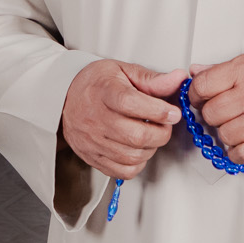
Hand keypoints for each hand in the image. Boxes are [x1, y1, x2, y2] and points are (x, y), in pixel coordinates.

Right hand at [60, 59, 188, 179]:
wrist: (65, 97)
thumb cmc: (96, 83)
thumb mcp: (123, 71)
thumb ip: (152, 79)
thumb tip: (179, 79)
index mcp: (104, 92)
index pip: (131, 103)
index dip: (157, 110)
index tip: (172, 112)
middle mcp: (95, 118)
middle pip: (135, 135)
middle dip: (161, 133)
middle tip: (165, 125)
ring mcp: (92, 141)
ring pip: (132, 156)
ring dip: (151, 148)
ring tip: (151, 135)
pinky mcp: (92, 157)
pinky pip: (122, 171)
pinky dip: (137, 164)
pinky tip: (138, 149)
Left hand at [187, 39, 243, 164]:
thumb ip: (229, 65)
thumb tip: (199, 70)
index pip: (203, 85)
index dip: (195, 92)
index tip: (199, 96)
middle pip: (211, 113)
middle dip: (211, 112)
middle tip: (219, 110)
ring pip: (225, 134)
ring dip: (225, 131)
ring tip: (235, 124)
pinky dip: (238, 151)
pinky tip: (242, 143)